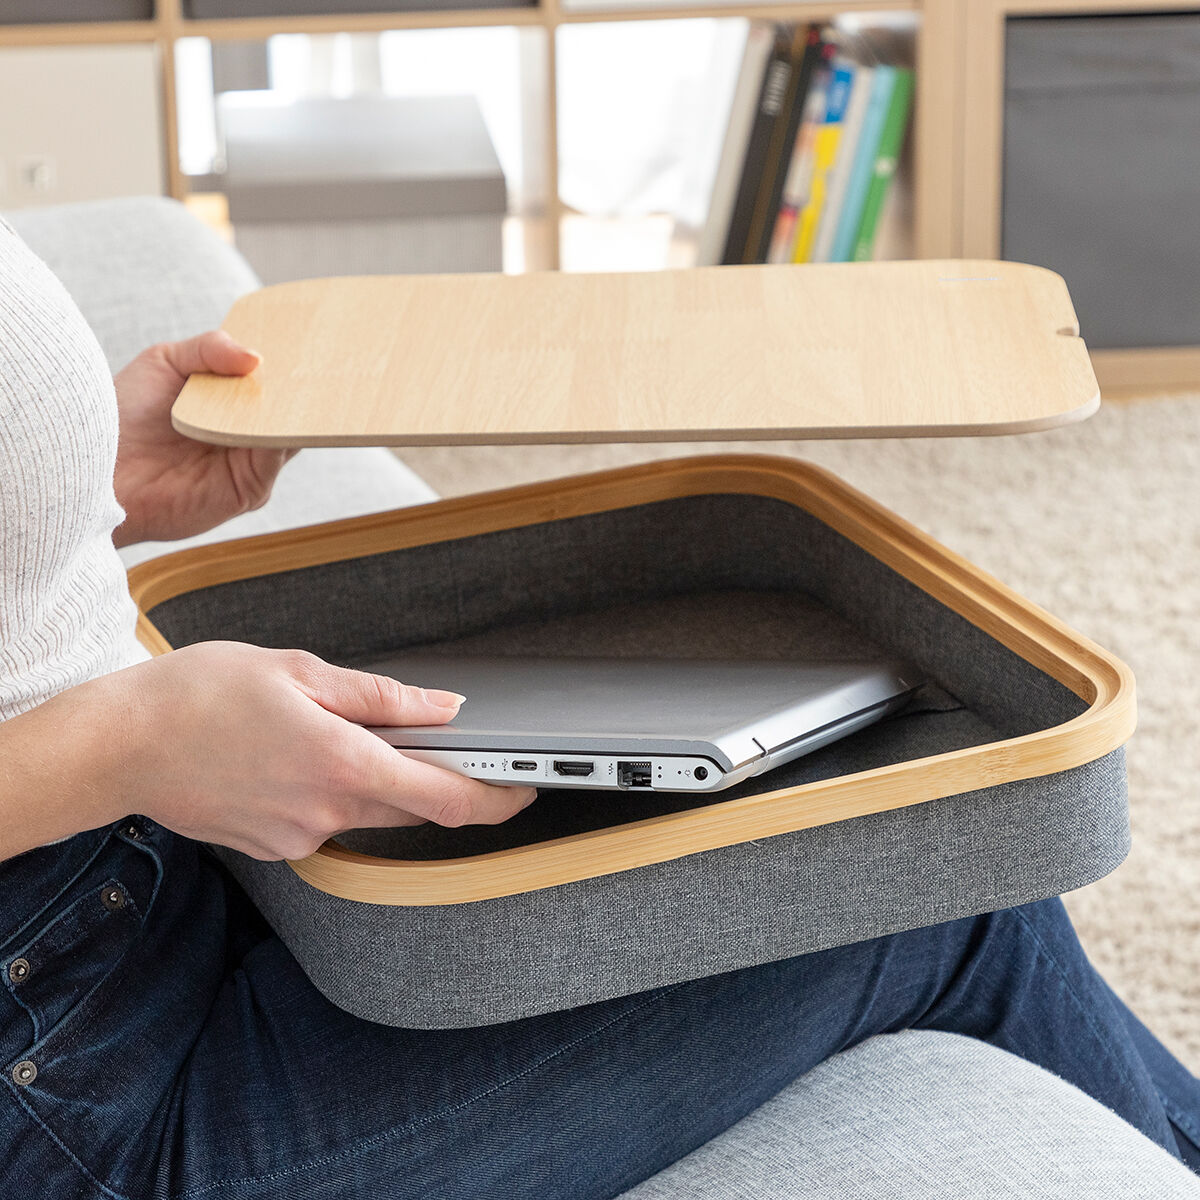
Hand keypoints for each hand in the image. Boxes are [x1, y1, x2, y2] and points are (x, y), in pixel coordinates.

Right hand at [90, 642, 536, 860]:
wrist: (118, 746)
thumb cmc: (197, 696)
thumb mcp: (300, 673)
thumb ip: (382, 698)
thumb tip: (443, 708)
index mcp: (343, 765)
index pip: (448, 800)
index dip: (498, 798)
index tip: (526, 787)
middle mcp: (326, 812)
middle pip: (413, 806)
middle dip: (436, 778)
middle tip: (440, 740)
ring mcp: (298, 836)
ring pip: (369, 810)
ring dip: (376, 778)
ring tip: (333, 729)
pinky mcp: (274, 846)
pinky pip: (327, 818)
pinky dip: (333, 789)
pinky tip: (296, 755)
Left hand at [112, 331, 293, 546]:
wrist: (95, 470)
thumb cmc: (122, 418)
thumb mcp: (164, 363)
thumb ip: (210, 349)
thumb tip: (256, 357)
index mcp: (230, 405)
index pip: (273, 384)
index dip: (290, 363)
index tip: (308, 338)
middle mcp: (246, 436)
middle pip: (290, 409)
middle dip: (303, 385)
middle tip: (318, 356)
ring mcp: (251, 464)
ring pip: (290, 431)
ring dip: (297, 408)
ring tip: (304, 379)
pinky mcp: (249, 489)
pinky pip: (275, 456)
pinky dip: (282, 433)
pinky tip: (279, 412)